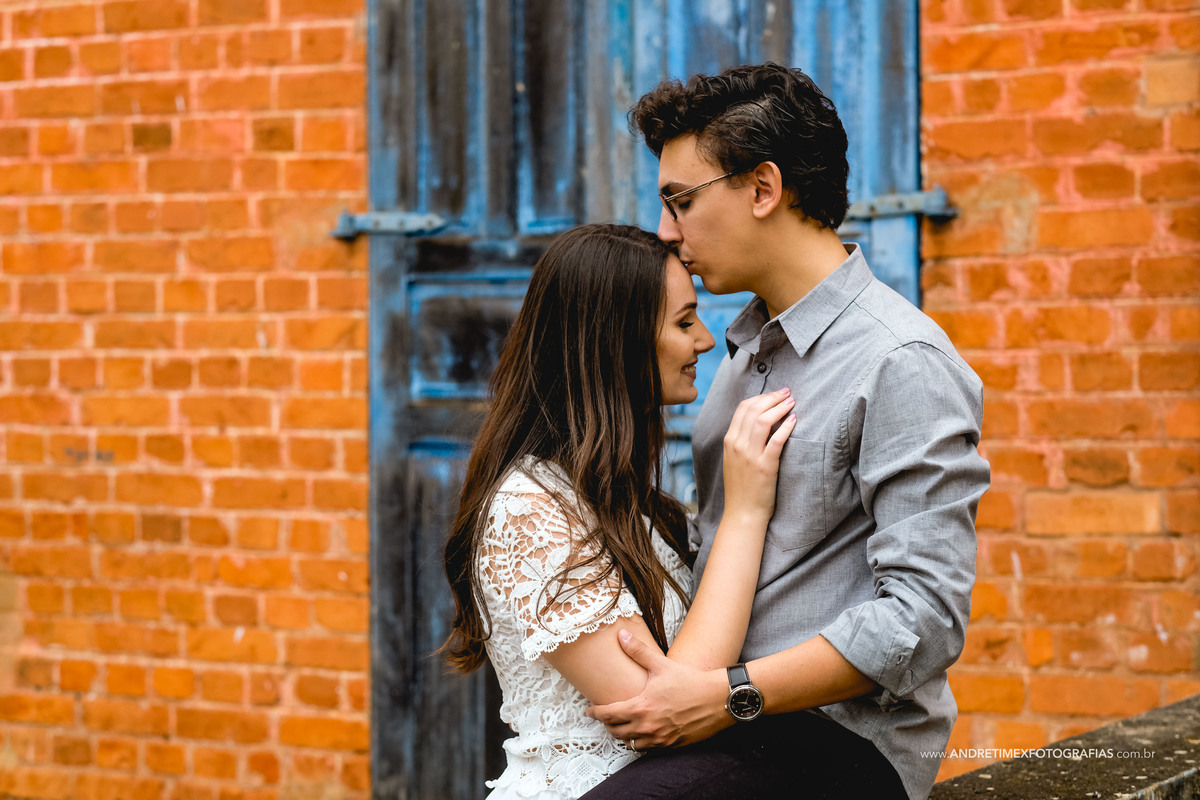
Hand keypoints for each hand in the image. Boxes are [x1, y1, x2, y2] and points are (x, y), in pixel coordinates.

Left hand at [587, 629, 731, 748]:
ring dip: (624, 736)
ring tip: (623, 726)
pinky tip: (644, 733)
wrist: (719, 699)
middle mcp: (648, 727)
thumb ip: (638, 651)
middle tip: (606, 718)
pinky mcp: (673, 745)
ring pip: (632, 744)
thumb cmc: (691, 681)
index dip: (595, 713)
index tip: (589, 711)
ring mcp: (661, 739)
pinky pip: (651, 748)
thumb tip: (621, 636)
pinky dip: (643, 742)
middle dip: (608, 725)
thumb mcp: (661, 664)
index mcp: (641, 708)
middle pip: (617, 733)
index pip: (608, 714)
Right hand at [722, 387, 795, 522]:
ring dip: (780, 408)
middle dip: (772, 397)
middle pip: (754, 409)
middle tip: (787, 393)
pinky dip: (786, 427)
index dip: (761, 397)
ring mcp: (750, 455)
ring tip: (792, 403)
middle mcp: (737, 444)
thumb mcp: (734, 459)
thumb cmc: (741, 487)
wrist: (742, 512)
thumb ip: (741, 440)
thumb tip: (758, 421)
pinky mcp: (765, 466)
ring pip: (763, 420)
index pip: (743, 408)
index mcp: (729, 441)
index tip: (775, 394)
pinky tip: (794, 420)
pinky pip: (776, 440)